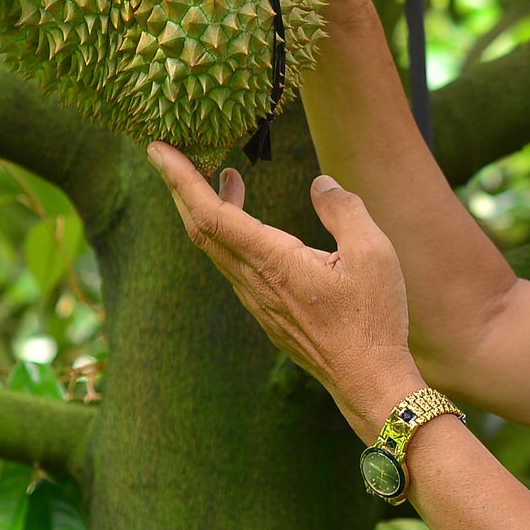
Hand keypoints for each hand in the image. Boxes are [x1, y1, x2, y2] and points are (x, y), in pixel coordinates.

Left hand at [149, 143, 423, 440]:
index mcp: (272, 261)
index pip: (211, 213)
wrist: (368, 380)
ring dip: (209, 209)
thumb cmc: (373, 319)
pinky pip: (234, 266)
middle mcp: (254, 282)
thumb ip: (344, 210)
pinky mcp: (268, 314)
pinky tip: (249, 227)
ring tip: (223, 177)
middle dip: (182, 187)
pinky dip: (229, 235)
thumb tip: (322, 185)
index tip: (156, 149)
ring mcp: (258, 302)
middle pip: (201, 229)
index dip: (180, 178)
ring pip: (217, 248)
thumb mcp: (373, 252)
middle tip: (174, 153)